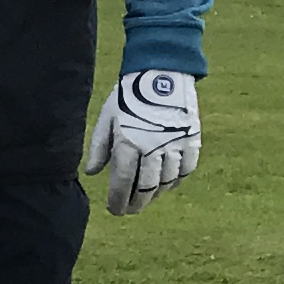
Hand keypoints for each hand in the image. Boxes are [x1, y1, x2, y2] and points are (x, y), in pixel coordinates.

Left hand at [83, 70, 201, 213]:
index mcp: (128, 143)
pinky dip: (176, 181)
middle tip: (129, 210)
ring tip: (146, 198)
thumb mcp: (107, 118)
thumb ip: (98, 148)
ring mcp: (175, 145)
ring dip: (155, 194)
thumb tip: (91, 173)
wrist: (162, 73)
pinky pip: (186, 169)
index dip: (118, 200)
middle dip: (136, 203)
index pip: (122, 182)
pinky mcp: (192, 140)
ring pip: (166, 181)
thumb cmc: (129, 96)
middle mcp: (152, 148)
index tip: (114, 210)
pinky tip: (167, 184)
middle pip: (145, 187)